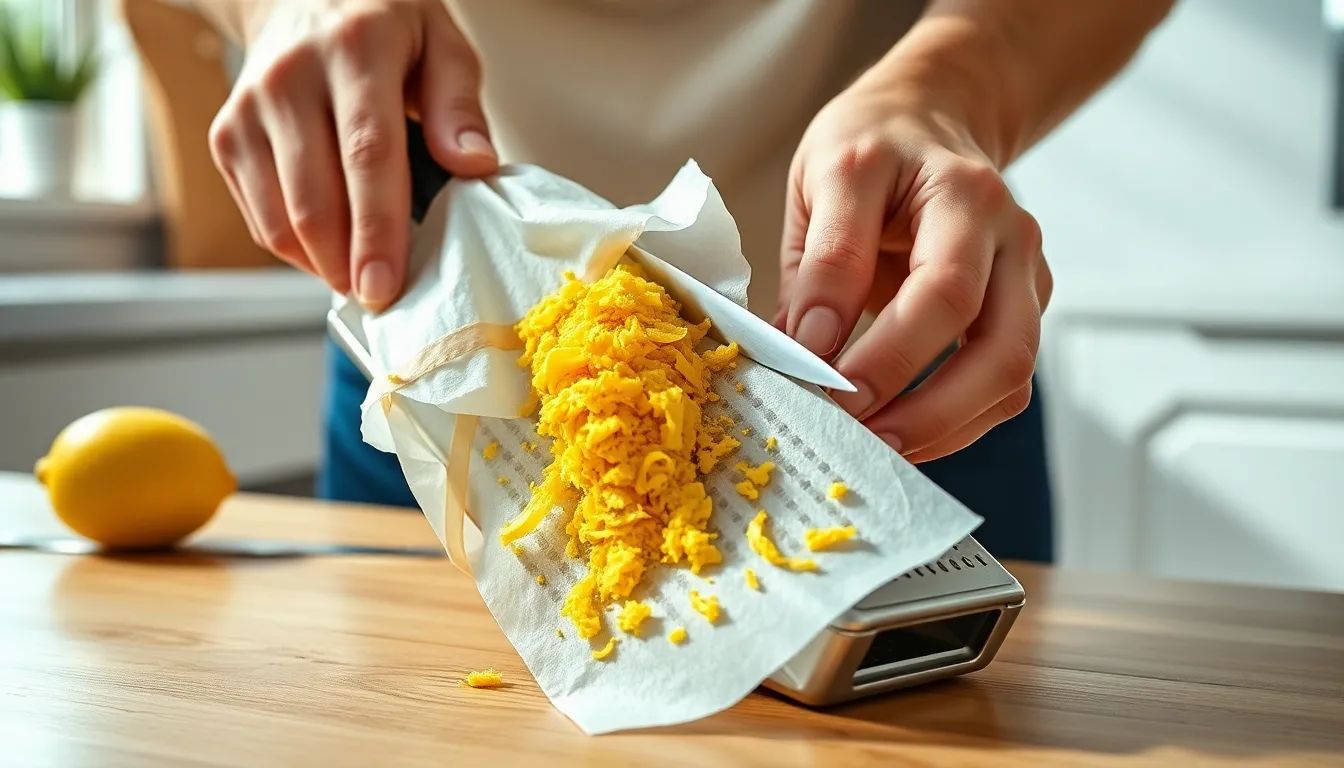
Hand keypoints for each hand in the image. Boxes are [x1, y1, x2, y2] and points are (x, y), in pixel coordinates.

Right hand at [208, 0, 498, 310]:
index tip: (388, 284)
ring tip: (363, 279)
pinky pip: (260, 217)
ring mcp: (249, 110)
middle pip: (315, 198)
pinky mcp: (226, 136)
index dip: (378, 228)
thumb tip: (475, 166)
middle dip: (349, 264)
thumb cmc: (385, 27)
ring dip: (323, 265)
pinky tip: (333, 254)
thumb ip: (459, 104)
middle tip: (382, 299)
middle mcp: (291, 77)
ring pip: (280, 218)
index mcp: (355, 49)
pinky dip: (297, 250)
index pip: (367, 154)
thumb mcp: (441, 42)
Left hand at [777, 78, 1051, 463]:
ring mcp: (1024, 261)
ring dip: (940, 421)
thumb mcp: (819, 183)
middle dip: (902, 383)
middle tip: (845, 421)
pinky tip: (907, 435)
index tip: (802, 365)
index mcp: (931, 175)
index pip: (886, 255)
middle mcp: (990, 214)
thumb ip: (814, 266)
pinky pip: (1009, 382)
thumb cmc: (871, 154)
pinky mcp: (1032, 303)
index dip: (838, 314)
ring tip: (875, 448)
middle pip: (965, 313)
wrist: (936, 120)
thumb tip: (801, 352)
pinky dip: (959, 422)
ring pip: (1007, 361)